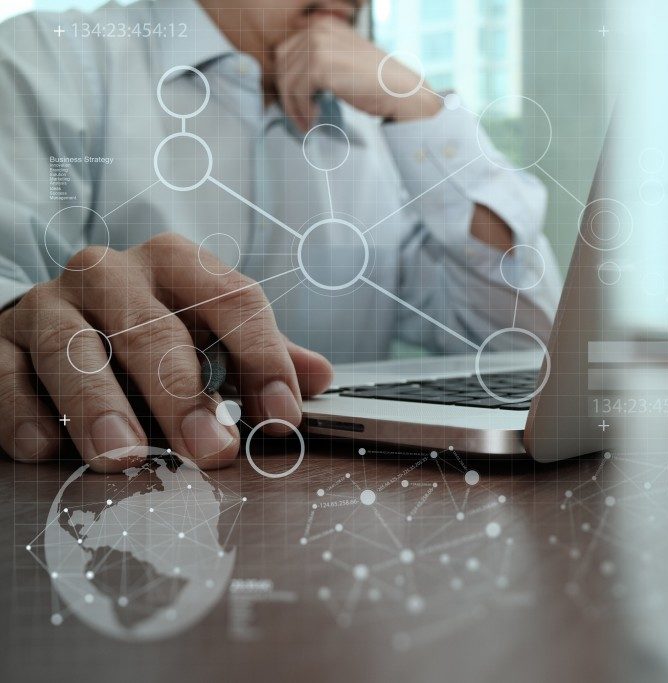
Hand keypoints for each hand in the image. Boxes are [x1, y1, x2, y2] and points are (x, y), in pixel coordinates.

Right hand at [0, 233, 332, 470]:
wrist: (53, 322)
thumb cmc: (148, 336)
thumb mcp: (208, 336)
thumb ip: (256, 357)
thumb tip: (321, 377)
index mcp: (177, 264)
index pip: (232, 300)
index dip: (263, 358)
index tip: (283, 415)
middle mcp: (112, 274)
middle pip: (153, 329)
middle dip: (184, 395)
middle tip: (210, 451)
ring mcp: (50, 304)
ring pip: (74, 349)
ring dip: (102, 406)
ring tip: (126, 456)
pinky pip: (5, 374)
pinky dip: (26, 412)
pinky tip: (47, 448)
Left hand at [272, 16, 441, 130]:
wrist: (403, 92)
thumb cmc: (378, 83)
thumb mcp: (344, 61)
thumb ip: (320, 61)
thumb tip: (289, 79)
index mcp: (323, 25)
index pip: (286, 52)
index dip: (287, 80)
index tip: (295, 102)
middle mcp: (319, 29)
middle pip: (282, 65)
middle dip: (287, 94)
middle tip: (298, 116)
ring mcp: (319, 46)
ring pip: (287, 81)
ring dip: (294, 108)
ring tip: (306, 123)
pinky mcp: (321, 66)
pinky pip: (297, 92)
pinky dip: (302, 111)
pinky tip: (314, 120)